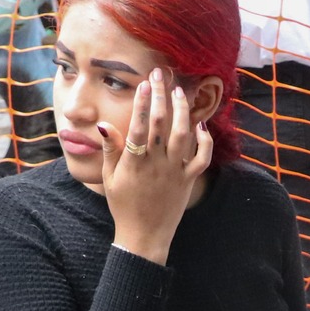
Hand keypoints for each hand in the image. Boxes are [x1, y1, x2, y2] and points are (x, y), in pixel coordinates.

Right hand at [99, 67, 213, 265]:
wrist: (144, 236)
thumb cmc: (123, 206)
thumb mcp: (110, 178)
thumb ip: (110, 150)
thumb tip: (105, 124)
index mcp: (135, 163)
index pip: (140, 126)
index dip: (143, 103)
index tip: (144, 84)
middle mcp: (157, 164)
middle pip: (162, 124)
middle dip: (162, 95)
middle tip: (160, 75)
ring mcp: (175, 172)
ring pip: (184, 135)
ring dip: (183, 111)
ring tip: (180, 92)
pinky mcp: (188, 180)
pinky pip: (202, 157)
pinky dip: (204, 140)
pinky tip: (200, 125)